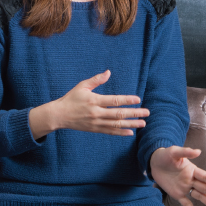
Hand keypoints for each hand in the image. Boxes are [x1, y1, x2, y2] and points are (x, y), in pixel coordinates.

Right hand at [29, 70, 148, 138]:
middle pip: (118, 114)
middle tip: (146, 113)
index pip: (114, 101)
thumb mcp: (82, 86)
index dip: (127, 100)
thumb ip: (96, 80)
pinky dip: (120, 132)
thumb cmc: (71, 98)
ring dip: (131, 124)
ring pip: (116, 124)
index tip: (138, 100)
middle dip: (134, 113)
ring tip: (142, 123)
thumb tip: (108, 72)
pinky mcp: (95, 129)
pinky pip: (110, 132)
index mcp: (94, 100)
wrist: (59, 115)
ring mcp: (96, 122)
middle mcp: (96, 113)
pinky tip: (130, 132)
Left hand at [149, 146, 205, 205]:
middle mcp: (191, 179)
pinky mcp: (177, 194)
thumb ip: (186, 152)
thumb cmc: (165, 155)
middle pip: (204, 187)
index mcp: (192, 170)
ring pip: (198, 195)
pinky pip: (185, 202)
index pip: (205, 176)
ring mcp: (185, 187)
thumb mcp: (174, 152)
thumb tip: (198, 151)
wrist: (154, 163)